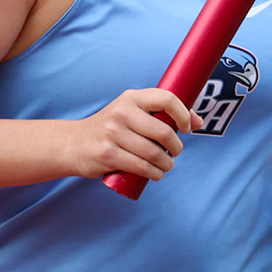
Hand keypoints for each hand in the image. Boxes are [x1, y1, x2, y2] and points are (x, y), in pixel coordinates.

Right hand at [66, 89, 189, 182]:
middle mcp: (122, 112)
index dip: (184, 114)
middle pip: (164, 132)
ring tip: (166, 166)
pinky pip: (141, 166)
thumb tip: (198, 121)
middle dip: (176, 147)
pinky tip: (156, 174)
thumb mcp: (132, 112)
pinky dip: (155, 173)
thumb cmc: (112, 128)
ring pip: (154, 153)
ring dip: (166, 164)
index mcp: (131, 97)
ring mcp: (113, 133)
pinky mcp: (107, 154)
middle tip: (174, 152)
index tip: (187, 128)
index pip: (167, 98)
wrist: (74, 143)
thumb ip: (161, 113)